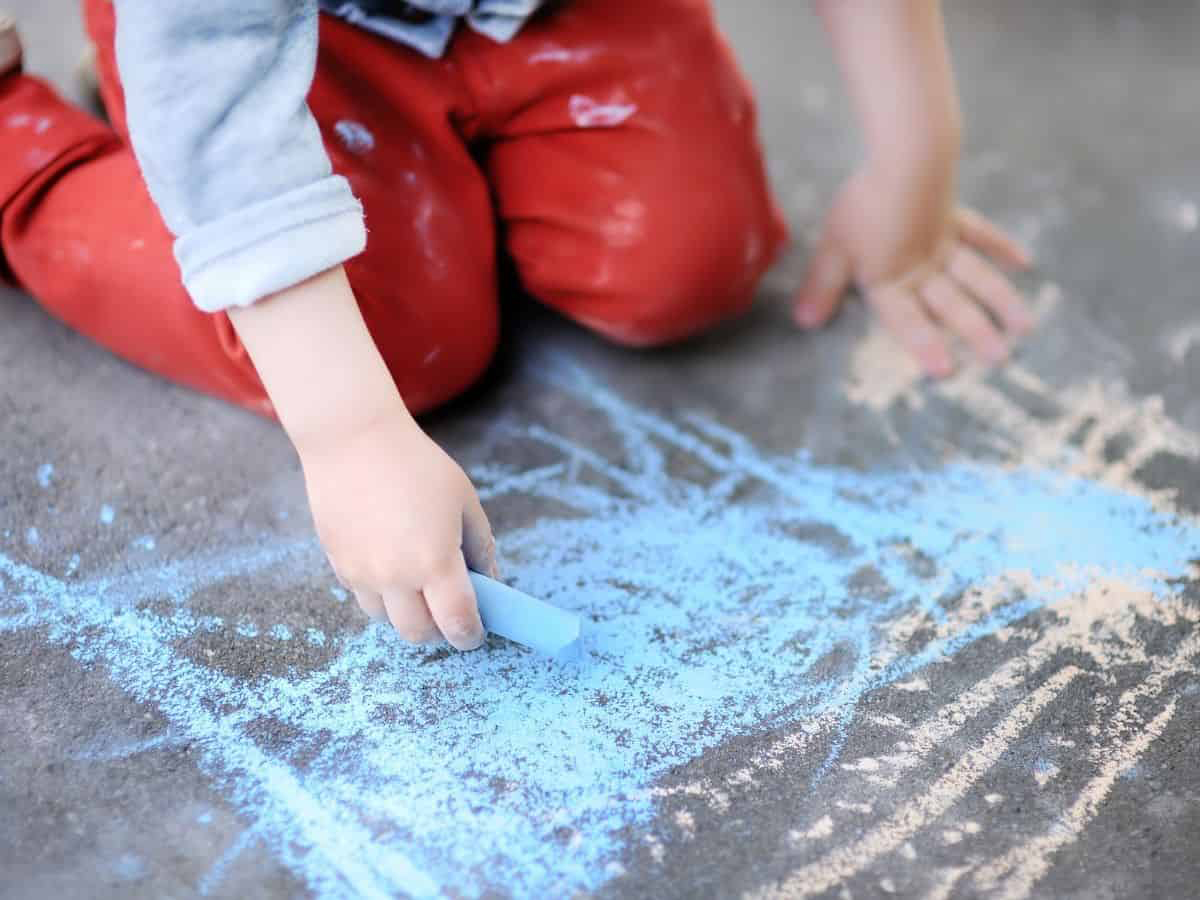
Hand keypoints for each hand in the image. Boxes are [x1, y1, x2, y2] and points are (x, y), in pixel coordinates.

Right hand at [297, 406, 497, 649]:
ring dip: (407, 613)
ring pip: (386, 620)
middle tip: (448, 612)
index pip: (456, 622)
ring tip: (418, 584)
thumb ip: (480, 546)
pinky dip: (381, 592)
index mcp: (435, 562)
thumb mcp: (464, 501)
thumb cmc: (418, 465)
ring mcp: (362, 573)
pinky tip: (390, 562)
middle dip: (439, 630)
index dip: (470, 635)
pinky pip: (363, 596)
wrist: (353, 440)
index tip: (475, 633)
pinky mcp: (338, 564)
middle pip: (419, 634)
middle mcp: (395, 576)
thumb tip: (490, 581)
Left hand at [793, 167, 1033, 376]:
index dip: (922, 344)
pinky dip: (1002, 247)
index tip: (946, 371)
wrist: (907, 156)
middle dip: (974, 331)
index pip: (905, 319)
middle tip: (1001, 357)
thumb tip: (805, 323)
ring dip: (999, 300)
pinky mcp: (953, 215)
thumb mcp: (834, 248)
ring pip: (975, 276)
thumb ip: (823, 286)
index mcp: (891, 278)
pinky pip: (980, 234)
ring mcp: (943, 241)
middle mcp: (922, 266)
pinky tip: (1024, 263)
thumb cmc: (864, 204)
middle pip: (950, 303)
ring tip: (1024, 326)